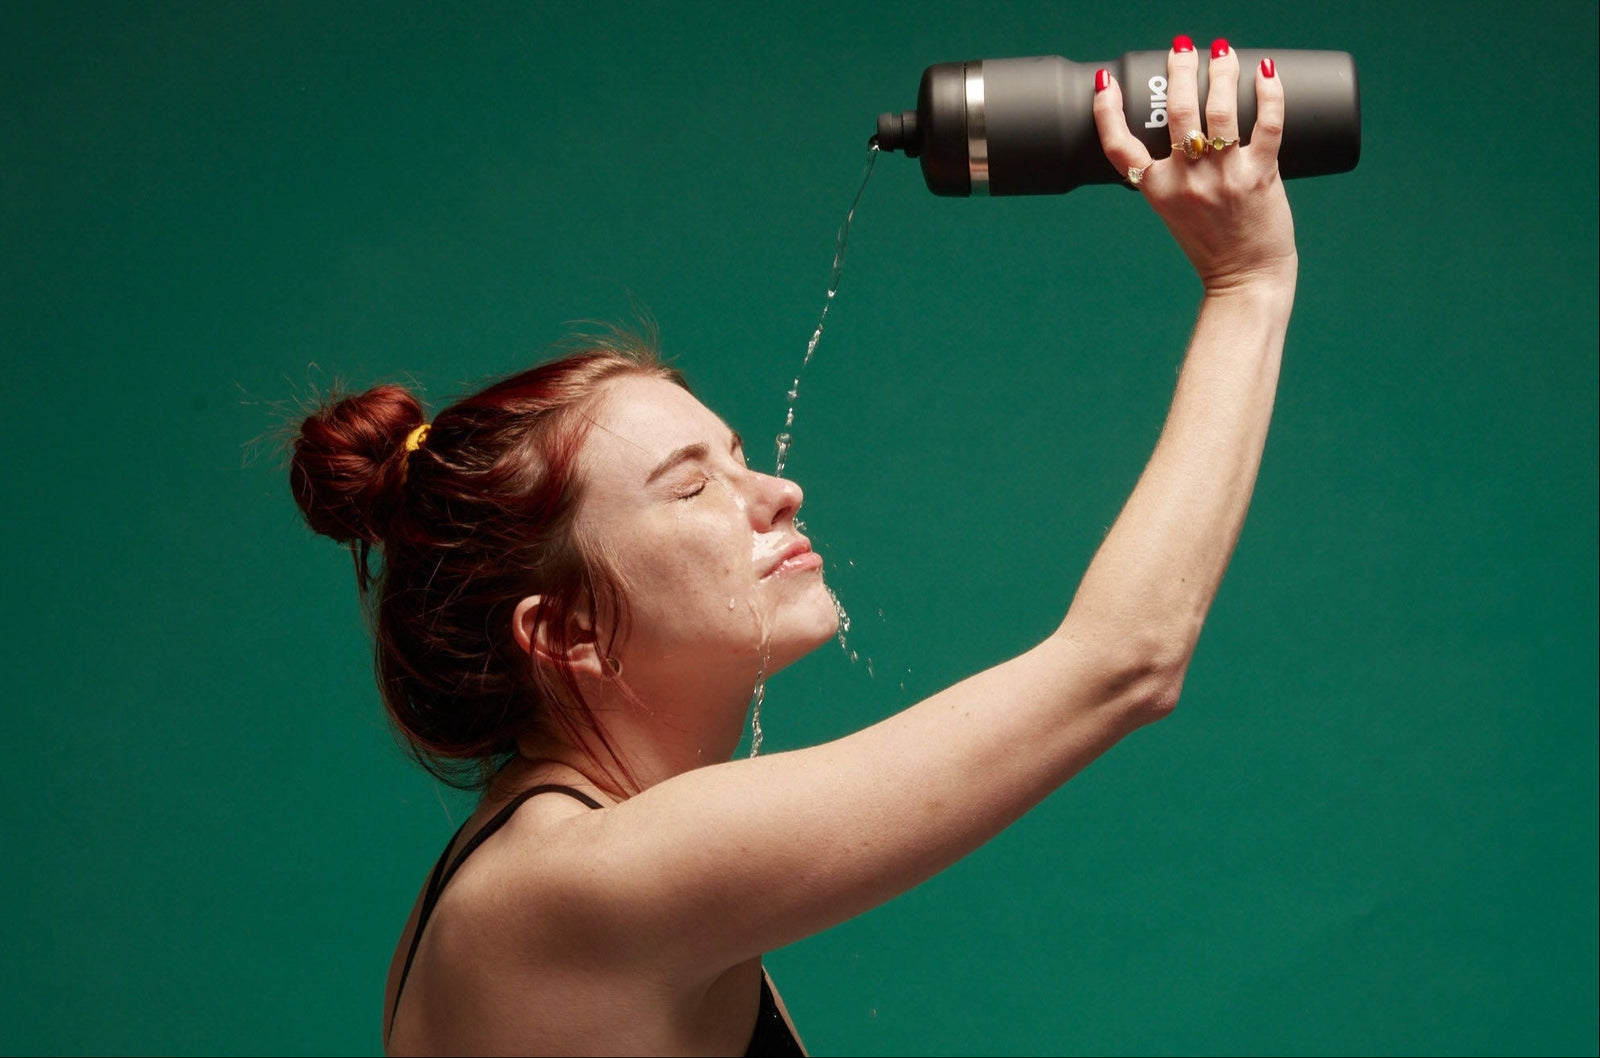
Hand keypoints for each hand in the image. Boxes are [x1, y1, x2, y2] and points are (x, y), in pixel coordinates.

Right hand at [1094, 38, 1297, 293]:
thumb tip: (1189, 128)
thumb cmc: (1212, 246)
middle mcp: (1186, 181)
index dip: (1107, 111)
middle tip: (1181, 48)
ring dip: (1221, 71)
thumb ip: (1175, 175)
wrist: (1246, 279)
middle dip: (1178, 70)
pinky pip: (1267, 123)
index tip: (1105, 82)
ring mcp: (1223, 177)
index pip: (1119, 146)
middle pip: (1175, 112)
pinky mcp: (1260, 175)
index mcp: (1157, 191)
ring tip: (1222, 51)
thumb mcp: (1175, 211)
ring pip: (1219, 110)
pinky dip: (1269, 93)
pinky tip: (1265, 71)